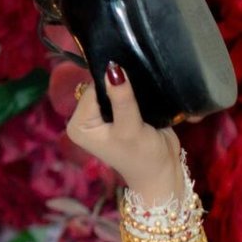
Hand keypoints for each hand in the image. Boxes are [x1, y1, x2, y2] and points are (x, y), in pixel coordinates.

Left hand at [64, 64, 182, 208]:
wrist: (163, 172)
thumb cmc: (143, 155)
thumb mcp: (130, 128)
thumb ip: (121, 100)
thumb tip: (113, 69)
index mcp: (78, 125)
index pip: (91, 89)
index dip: (110, 82)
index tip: (131, 79)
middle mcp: (85, 119)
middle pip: (100, 86)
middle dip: (119, 83)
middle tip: (140, 83)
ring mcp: (101, 116)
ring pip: (112, 87)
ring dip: (128, 84)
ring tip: (144, 86)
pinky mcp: (117, 113)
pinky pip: (122, 92)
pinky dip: (133, 89)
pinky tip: (145, 90)